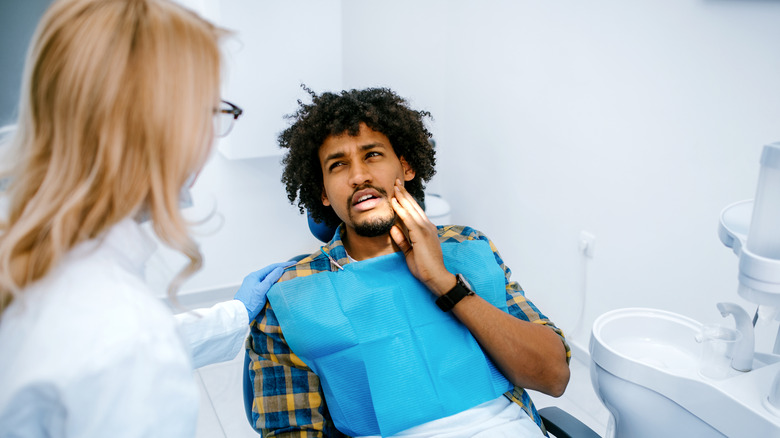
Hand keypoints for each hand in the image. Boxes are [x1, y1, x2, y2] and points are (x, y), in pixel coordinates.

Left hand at [234, 261, 293, 319]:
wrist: (240, 314)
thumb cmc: (250, 302)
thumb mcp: (262, 289)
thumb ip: (271, 278)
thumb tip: (280, 269)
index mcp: (254, 276)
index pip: (271, 267)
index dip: (283, 264)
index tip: (293, 263)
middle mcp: (253, 279)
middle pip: (269, 272)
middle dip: (280, 270)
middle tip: (291, 269)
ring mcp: (252, 285)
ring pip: (267, 279)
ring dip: (276, 277)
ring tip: (286, 277)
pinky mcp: (253, 292)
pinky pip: (265, 285)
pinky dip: (272, 284)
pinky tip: (276, 286)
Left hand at [389, 179, 455, 295]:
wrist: (435, 276)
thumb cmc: (424, 267)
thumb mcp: (409, 252)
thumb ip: (402, 240)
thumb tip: (393, 229)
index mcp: (427, 230)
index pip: (415, 212)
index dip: (407, 201)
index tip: (398, 192)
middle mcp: (428, 226)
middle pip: (414, 206)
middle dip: (404, 194)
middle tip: (396, 182)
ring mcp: (425, 229)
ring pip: (411, 209)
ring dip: (402, 197)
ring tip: (394, 187)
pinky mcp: (421, 234)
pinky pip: (408, 219)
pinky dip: (401, 209)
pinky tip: (395, 202)